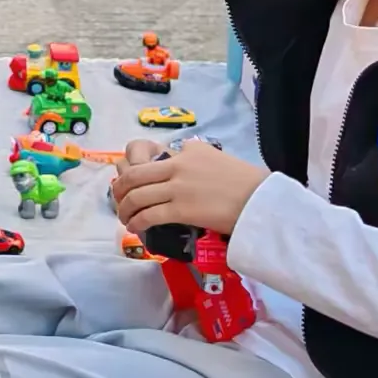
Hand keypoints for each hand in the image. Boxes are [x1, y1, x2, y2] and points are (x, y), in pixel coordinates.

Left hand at [112, 137, 270, 237]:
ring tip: (125, 217)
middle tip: (119, 199)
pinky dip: (137, 221)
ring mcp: (177, 187)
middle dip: (121, 188)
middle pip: (134, 174)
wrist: (259, 199)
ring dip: (125, 208)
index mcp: (186, 150)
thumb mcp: (216, 158)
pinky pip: (149, 214)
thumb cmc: (245, 182)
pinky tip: (135, 228)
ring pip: (137, 194)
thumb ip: (195, 159)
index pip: (148, 154)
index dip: (134, 168)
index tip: (133, 182)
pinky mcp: (181, 209)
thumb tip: (182, 163)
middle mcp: (177, 164)